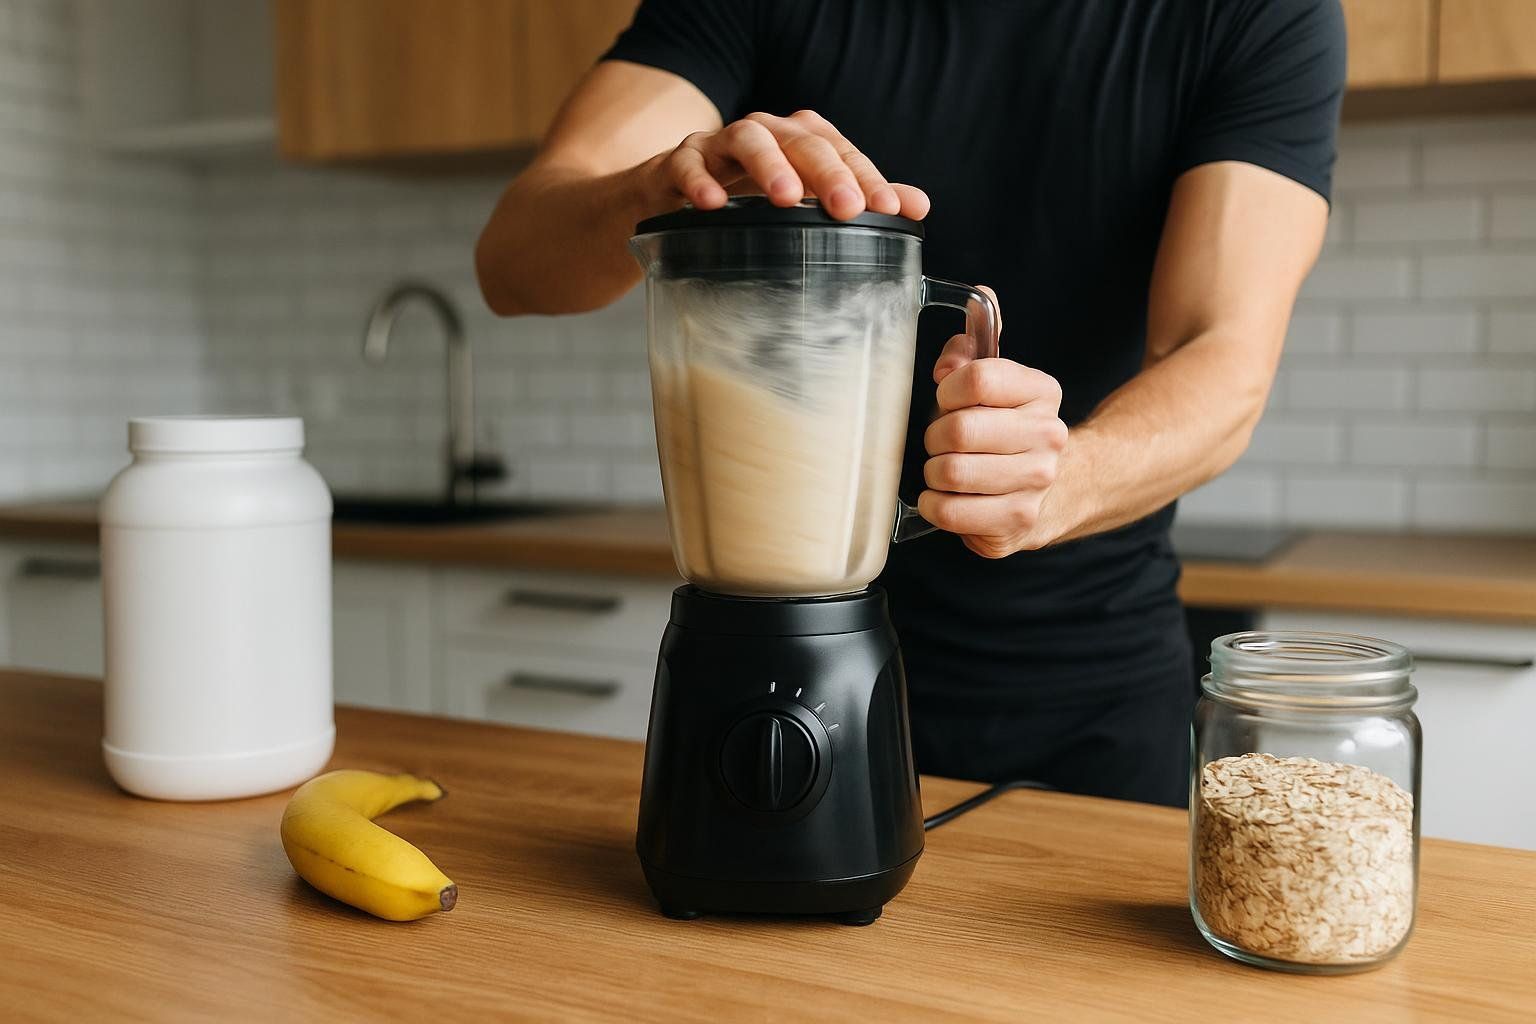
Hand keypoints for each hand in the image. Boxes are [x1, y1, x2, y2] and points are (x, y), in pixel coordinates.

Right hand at [650, 110, 929, 220]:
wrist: (671, 194)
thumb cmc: (746, 196)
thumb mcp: (802, 199)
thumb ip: (857, 198)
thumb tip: (917, 205)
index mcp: (800, 140)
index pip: (843, 153)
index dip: (869, 179)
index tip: (893, 210)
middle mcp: (766, 133)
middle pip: (802, 142)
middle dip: (827, 173)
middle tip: (849, 207)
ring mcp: (721, 145)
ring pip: (748, 140)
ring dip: (769, 166)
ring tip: (786, 199)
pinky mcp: (679, 162)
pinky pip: (688, 163)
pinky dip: (701, 180)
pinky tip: (712, 203)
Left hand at [919, 299, 1068, 558]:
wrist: (1052, 488)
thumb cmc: (1003, 432)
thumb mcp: (991, 384)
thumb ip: (964, 359)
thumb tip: (946, 366)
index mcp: (1041, 393)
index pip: (979, 379)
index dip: (947, 391)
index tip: (946, 401)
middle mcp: (1047, 435)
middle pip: (960, 429)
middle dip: (935, 436)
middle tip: (939, 443)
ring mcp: (1036, 481)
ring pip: (952, 472)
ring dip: (933, 472)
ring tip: (943, 470)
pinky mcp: (1017, 519)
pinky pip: (952, 512)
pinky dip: (933, 505)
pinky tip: (941, 497)